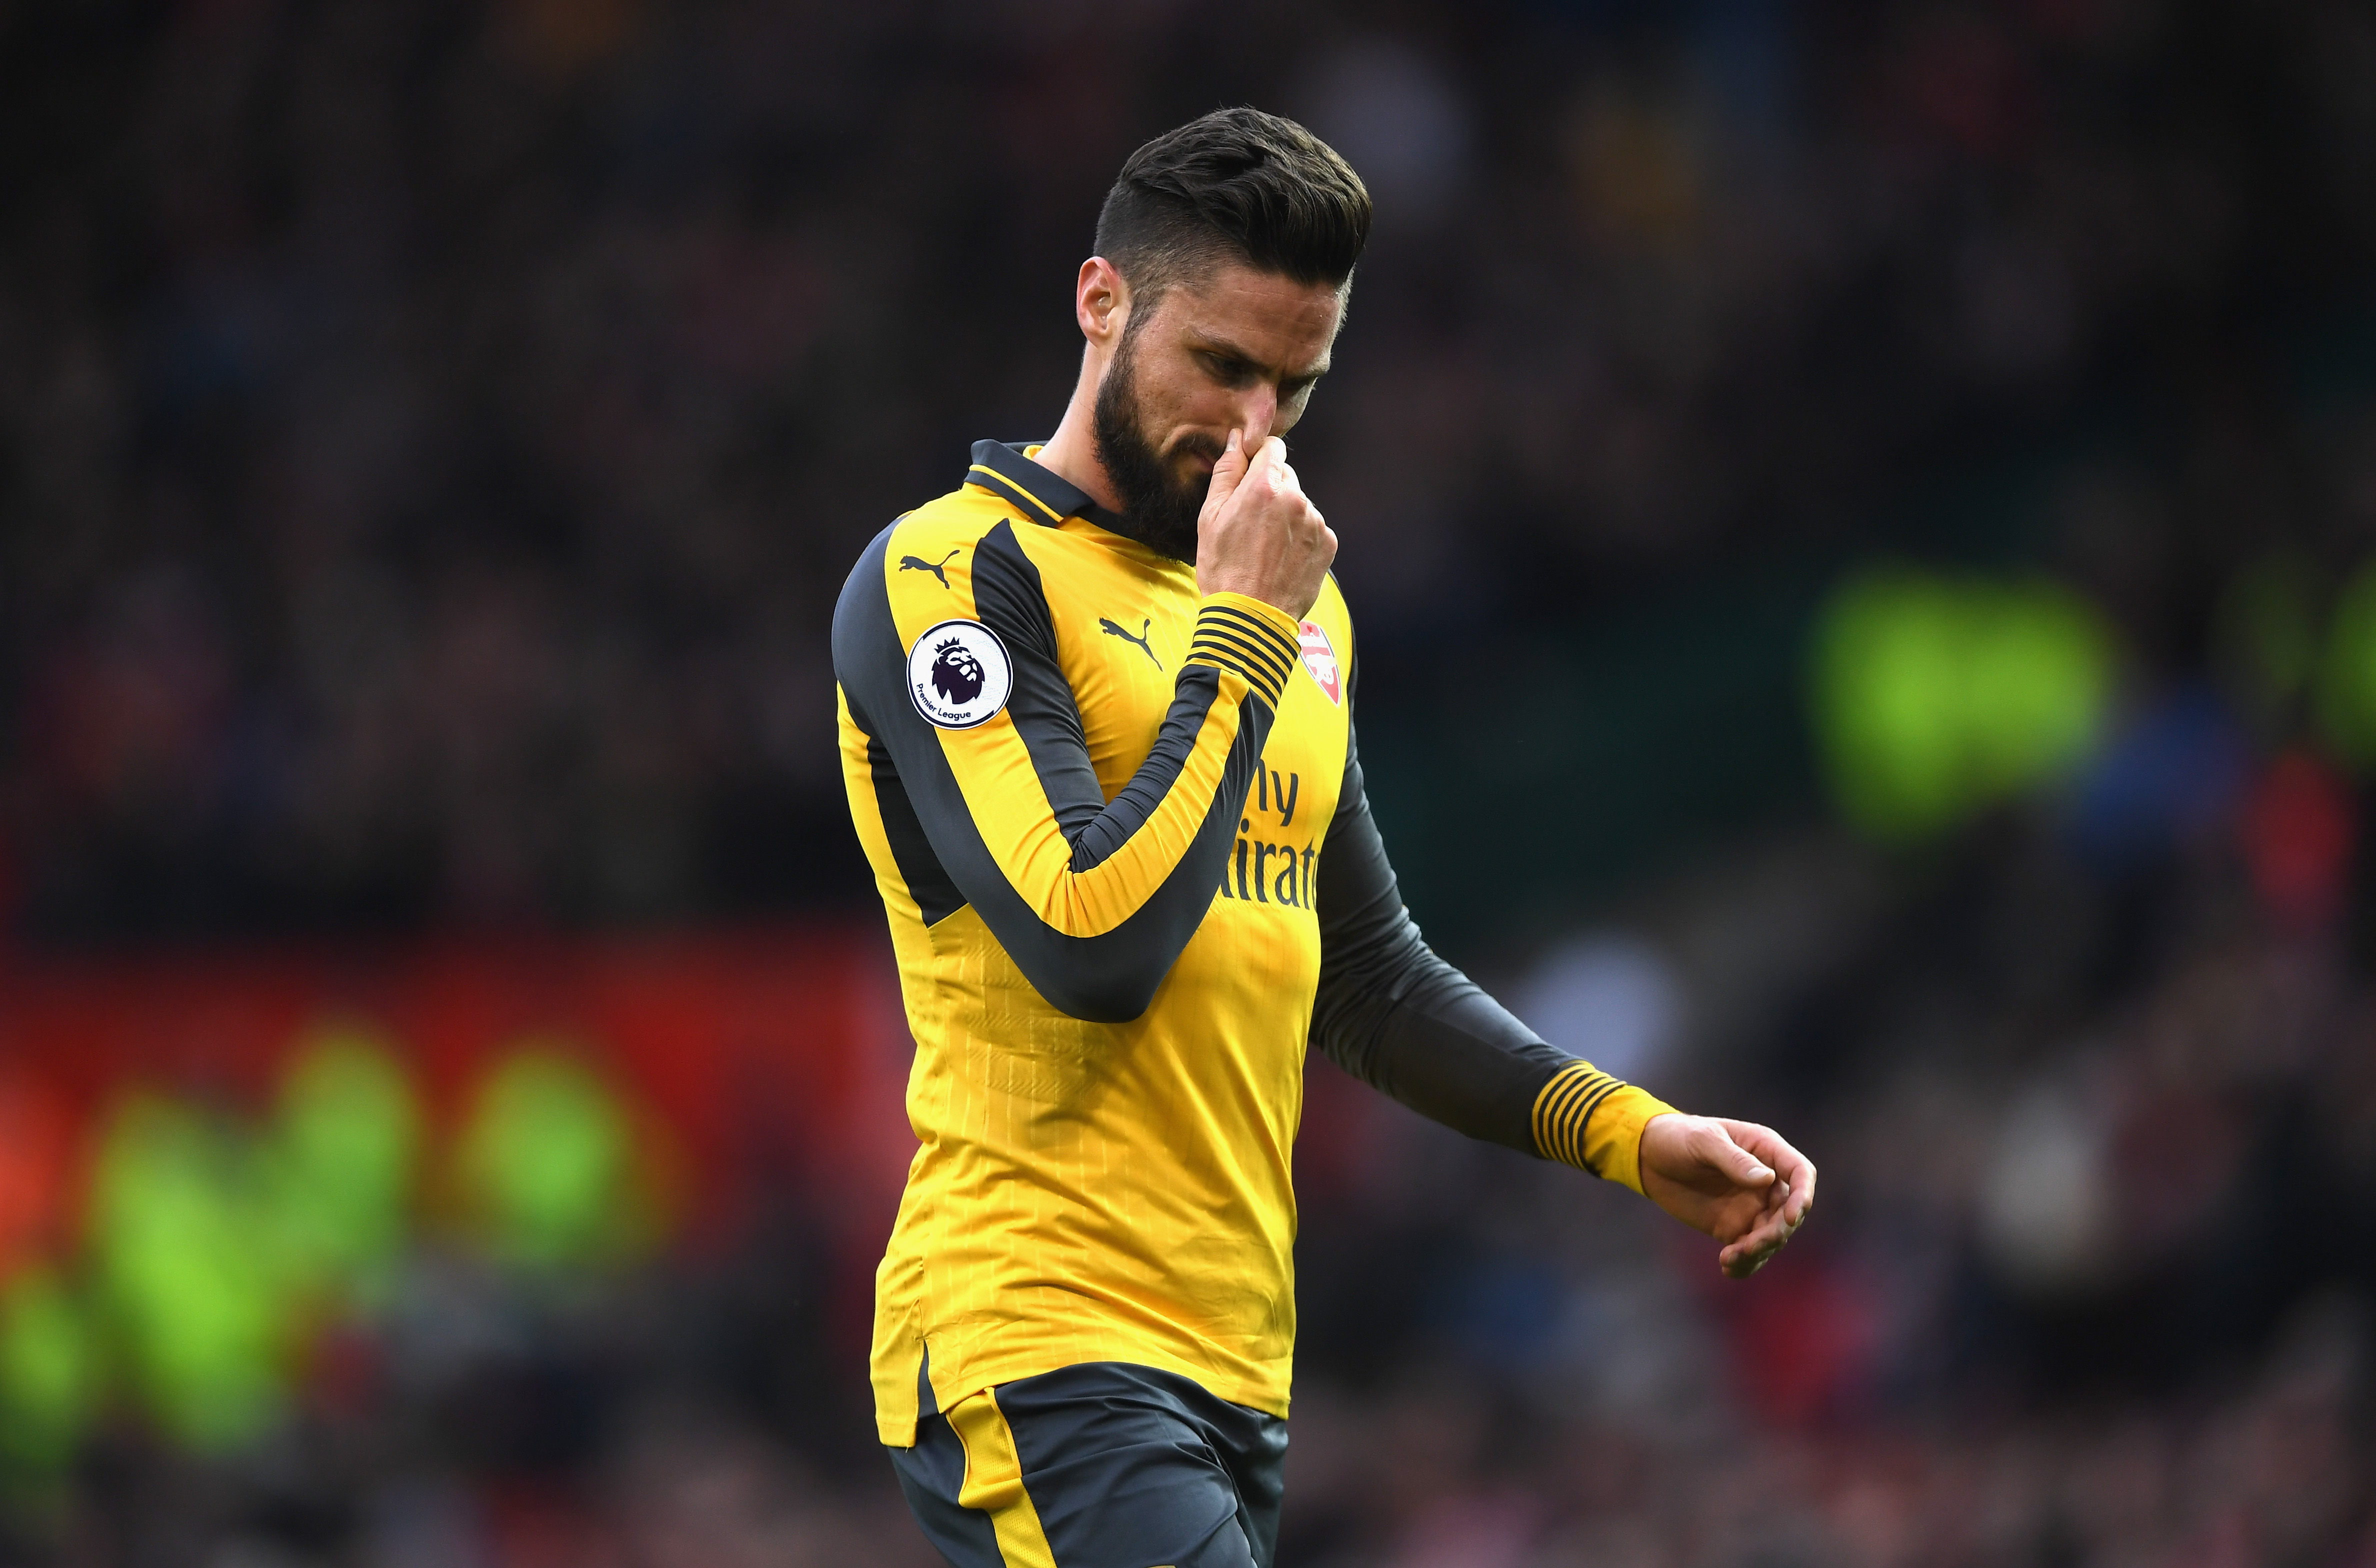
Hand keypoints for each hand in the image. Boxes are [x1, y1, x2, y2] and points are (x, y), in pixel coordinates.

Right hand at [1195, 430, 1336, 619]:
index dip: (1259, 460)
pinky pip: (1313, 528)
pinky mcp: (1327, 544)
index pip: (1272, 448)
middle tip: (1251, 523)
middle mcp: (1296, 499)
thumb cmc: (1224, 568)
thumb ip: (1227, 473)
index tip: (1250, 477)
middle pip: (1286, 477)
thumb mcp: (1210, 517)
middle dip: (1270, 490)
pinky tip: (1282, 558)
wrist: (1251, 617)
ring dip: (1286, 516)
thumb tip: (1236, 441)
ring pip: (1300, 504)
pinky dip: (1300, 538)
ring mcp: (1315, 522)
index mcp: (1264, 486)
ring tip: (1266, 547)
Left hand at [1638, 1114, 1815, 1278]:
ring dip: (1758, 1251)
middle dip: (1775, 1233)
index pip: (1801, 1173)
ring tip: (1729, 1257)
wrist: (1649, 1156)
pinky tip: (1727, 1268)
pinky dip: (1744, 1263)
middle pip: (1789, 1212)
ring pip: (1771, 1236)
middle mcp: (1766, 1182)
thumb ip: (1735, 1160)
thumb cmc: (1679, 1137)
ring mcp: (1752, 1207)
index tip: (1791, 1218)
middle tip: (1750, 1246)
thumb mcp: (1704, 1142)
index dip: (1802, 1196)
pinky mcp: (1733, 1227)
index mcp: (1766, 1151)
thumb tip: (1767, 1180)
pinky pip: (1749, 1250)